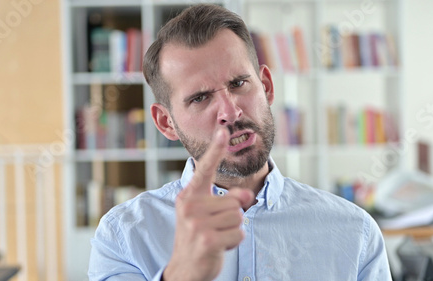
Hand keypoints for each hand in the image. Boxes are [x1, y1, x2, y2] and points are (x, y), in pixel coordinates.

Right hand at [163, 128, 253, 280]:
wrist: (185, 268)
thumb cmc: (199, 236)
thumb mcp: (210, 214)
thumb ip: (229, 199)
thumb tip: (248, 194)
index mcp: (189, 195)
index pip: (204, 169)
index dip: (215, 149)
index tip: (222, 130)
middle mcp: (190, 205)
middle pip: (235, 200)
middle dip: (233, 216)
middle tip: (215, 228)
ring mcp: (197, 223)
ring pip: (239, 216)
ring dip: (234, 230)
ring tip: (217, 236)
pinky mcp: (207, 239)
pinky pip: (239, 233)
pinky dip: (234, 242)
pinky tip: (219, 246)